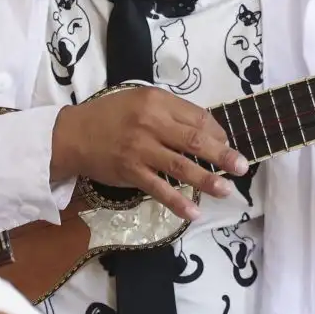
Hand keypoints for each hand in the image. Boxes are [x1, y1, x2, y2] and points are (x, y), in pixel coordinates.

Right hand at [52, 87, 248, 221]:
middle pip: (196, 141)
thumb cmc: (110, 116)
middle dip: (223, 155)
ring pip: (182, 166)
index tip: (227, 144)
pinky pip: (159, 189)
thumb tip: (206, 132)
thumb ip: (170, 112)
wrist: (72, 135)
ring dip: (207, 180)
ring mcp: (141, 149)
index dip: (218, 132)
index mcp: (157, 102)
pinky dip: (178, 202)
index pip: (197, 118)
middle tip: (242, 167)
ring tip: (226, 190)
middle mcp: (151, 123)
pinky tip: (194, 213)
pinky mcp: (130, 172)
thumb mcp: (140, 101)